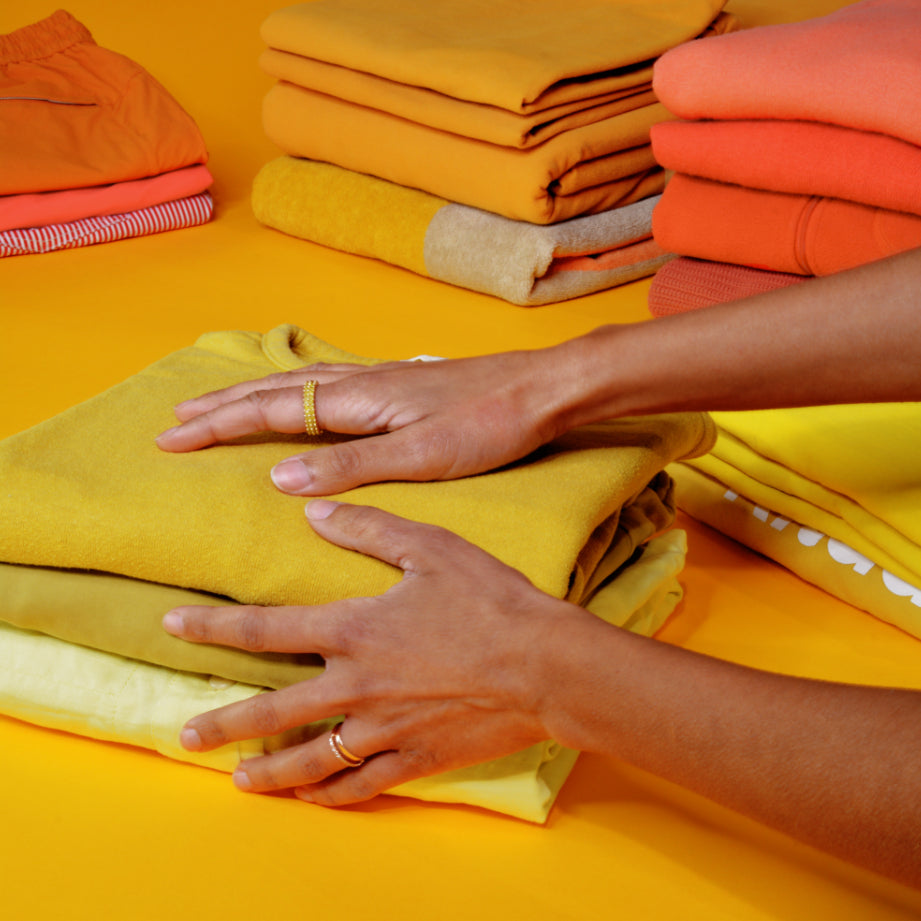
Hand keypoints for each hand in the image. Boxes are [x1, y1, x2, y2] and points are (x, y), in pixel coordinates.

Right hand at [155, 350, 568, 495]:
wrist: (544, 388)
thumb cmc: (490, 423)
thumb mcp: (422, 455)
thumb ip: (352, 466)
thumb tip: (280, 478)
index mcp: (359, 399)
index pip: (271, 411)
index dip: (219, 425)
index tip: (172, 438)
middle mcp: (362, 382)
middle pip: (276, 390)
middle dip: (223, 406)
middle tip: (176, 418)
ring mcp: (382, 381)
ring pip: (301, 384)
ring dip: (254, 395)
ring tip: (220, 405)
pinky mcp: (402, 386)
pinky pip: (329, 386)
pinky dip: (295, 392)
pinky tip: (301, 400)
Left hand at [162, 501, 587, 806]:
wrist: (545, 664)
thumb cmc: (491, 600)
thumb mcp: (431, 547)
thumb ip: (367, 528)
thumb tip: (313, 510)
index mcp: (354, 629)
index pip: (265, 630)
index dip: (213, 627)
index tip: (173, 626)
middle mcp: (356, 685)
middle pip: (273, 710)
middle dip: (224, 723)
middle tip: (187, 735)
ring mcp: (382, 728)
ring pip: (310, 760)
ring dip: (268, 772)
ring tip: (237, 781)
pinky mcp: (413, 757)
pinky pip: (359, 785)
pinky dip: (329, 795)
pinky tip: (310, 800)